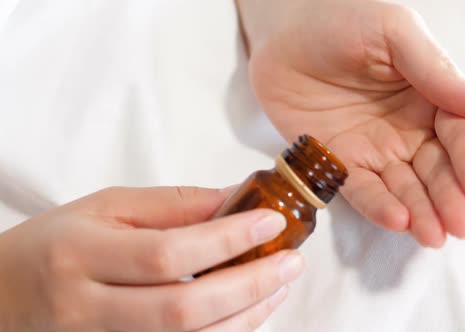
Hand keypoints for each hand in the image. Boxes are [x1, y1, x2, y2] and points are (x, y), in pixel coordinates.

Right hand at [0, 187, 302, 331]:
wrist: (4, 297)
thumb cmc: (58, 244)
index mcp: (81, 254)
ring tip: (278, 286)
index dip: (227, 238)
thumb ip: (172, 205)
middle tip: (290, 262)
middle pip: (182, 309)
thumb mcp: (105, 208)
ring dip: (245, 317)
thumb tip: (235, 198)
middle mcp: (87, 308)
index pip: (167, 252)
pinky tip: (250, 313)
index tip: (271, 221)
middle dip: (248, 285)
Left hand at [237, 0, 464, 246]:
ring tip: (432, 235)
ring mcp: (373, 149)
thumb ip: (437, 72)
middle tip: (460, 227)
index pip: (460, 135)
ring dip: (420, 212)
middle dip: (450, 199)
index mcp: (431, 97)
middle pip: (436, 170)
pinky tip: (396, 220)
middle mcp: (408, 129)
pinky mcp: (338, 162)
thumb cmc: (344, 20)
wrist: (284, 30)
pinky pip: (360, 188)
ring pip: (403, 187)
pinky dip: (378, 205)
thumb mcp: (396, 34)